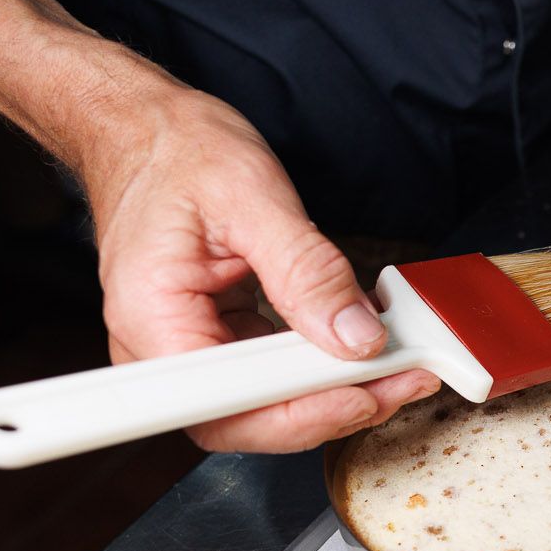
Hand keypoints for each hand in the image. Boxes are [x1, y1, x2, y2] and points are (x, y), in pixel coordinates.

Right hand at [82, 88, 438, 452]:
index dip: (297, 414)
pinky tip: (365, 346)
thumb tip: (355, 337)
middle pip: (249, 419)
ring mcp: (189, 348)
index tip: (360, 393)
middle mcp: (161, 347)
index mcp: (152, 317)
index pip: (224, 406)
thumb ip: (307, 270)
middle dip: (332, 408)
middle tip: (402, 379)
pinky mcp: (217, 338)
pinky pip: (272, 373)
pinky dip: (322, 364)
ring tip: (399, 365)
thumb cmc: (179, 151)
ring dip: (336, 391)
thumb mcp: (253, 197)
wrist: (148, 131)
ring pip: (267, 405)